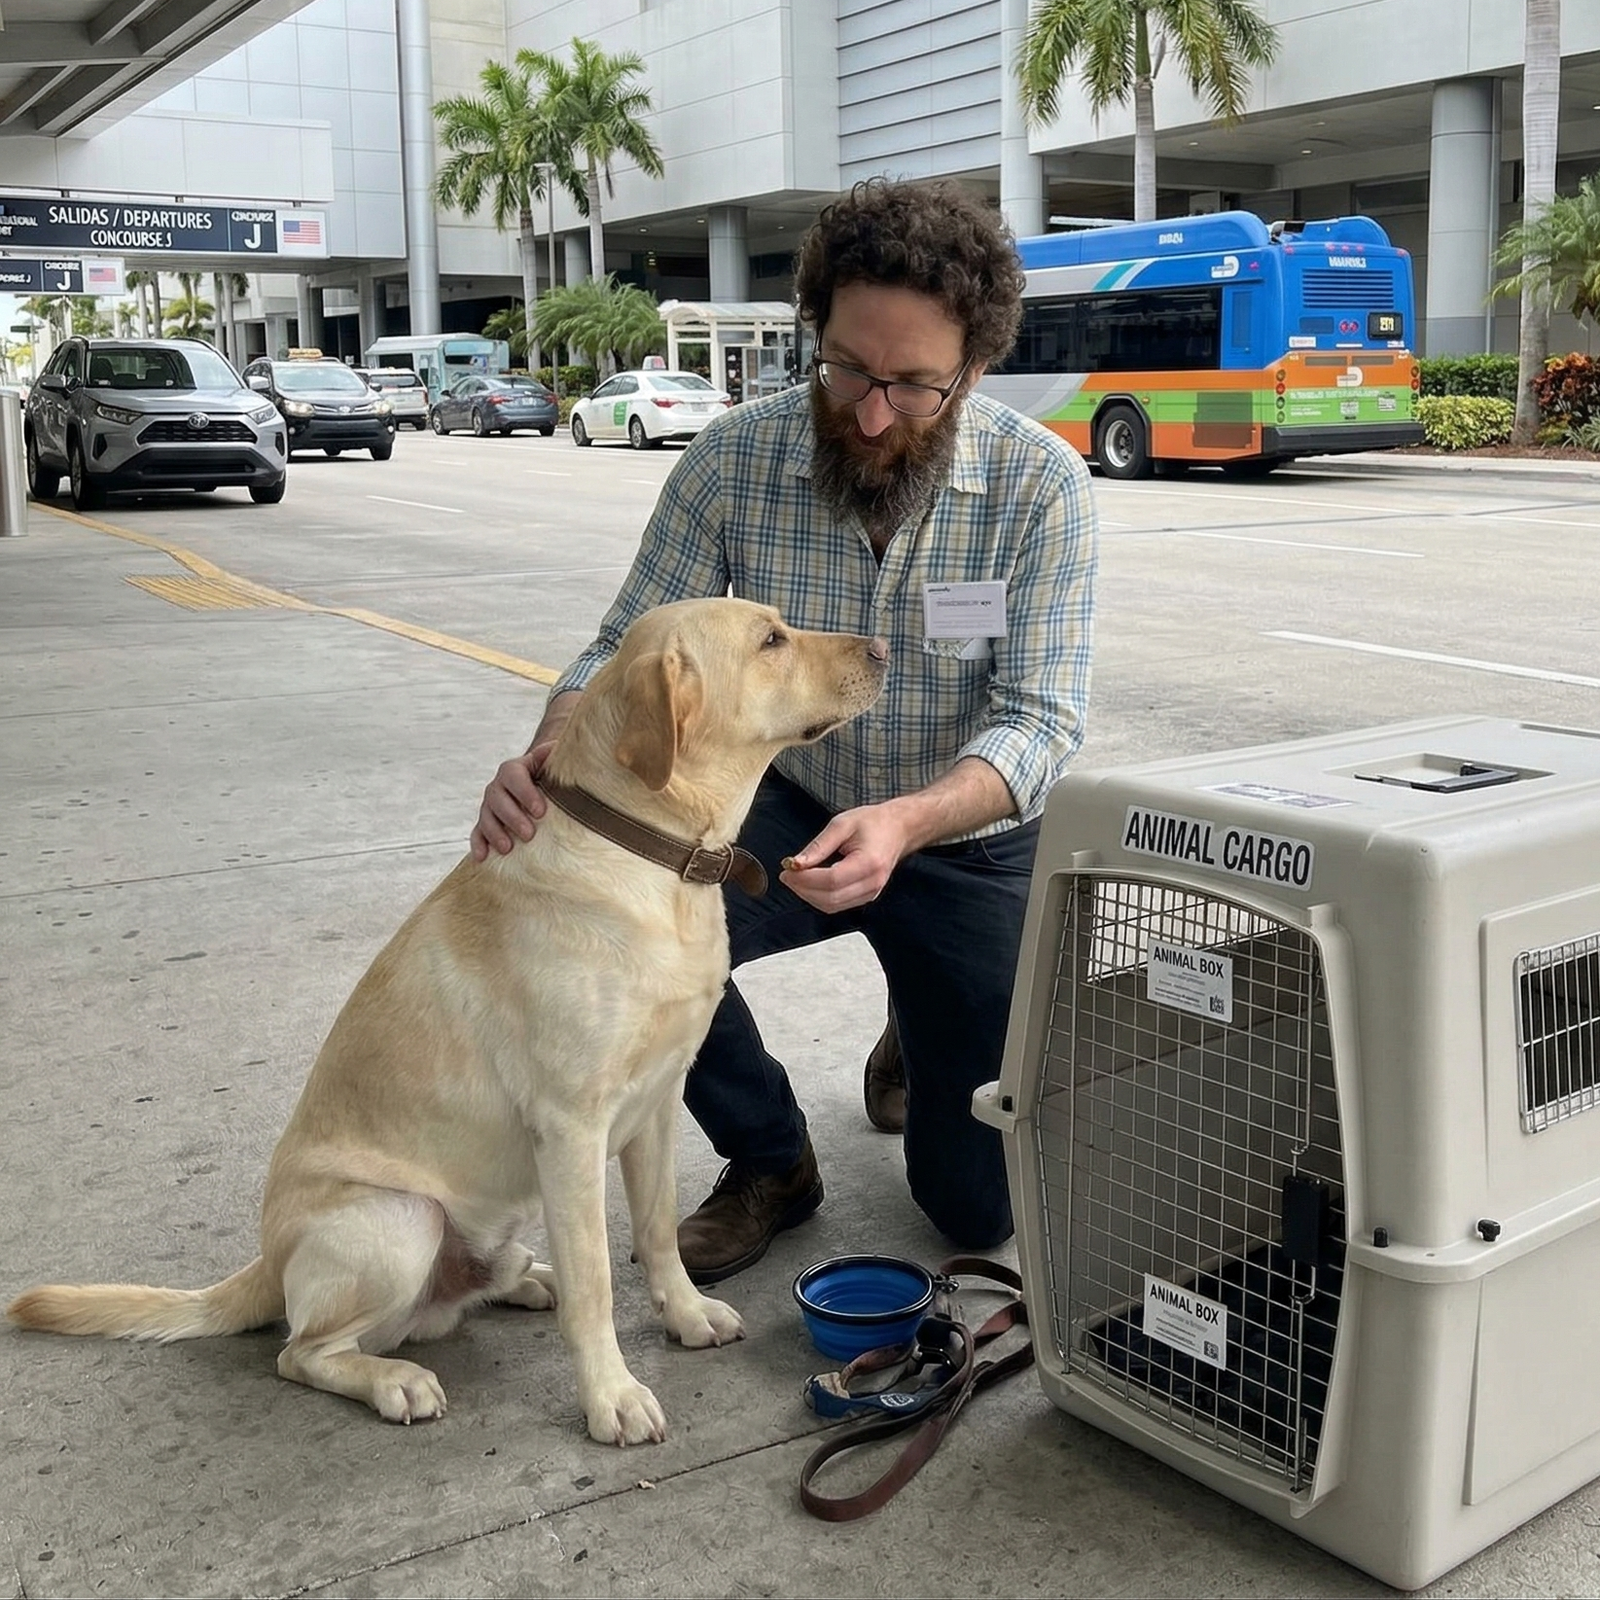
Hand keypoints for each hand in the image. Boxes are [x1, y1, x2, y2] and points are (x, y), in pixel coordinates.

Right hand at [470, 743, 551, 860]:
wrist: (538, 785)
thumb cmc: (550, 777)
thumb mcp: (555, 765)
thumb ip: (557, 756)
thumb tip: (562, 746)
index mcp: (514, 769)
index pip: (514, 776)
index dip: (525, 793)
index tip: (541, 811)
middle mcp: (498, 786)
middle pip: (497, 799)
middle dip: (512, 817)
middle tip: (529, 834)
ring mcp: (489, 806)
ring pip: (486, 817)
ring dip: (495, 833)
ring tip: (508, 848)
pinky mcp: (485, 824)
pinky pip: (477, 833)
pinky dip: (478, 845)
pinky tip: (482, 857)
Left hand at [778, 803, 913, 912]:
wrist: (899, 828)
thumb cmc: (873, 822)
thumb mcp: (841, 824)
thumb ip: (818, 846)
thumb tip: (795, 863)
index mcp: (868, 863)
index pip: (831, 881)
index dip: (805, 879)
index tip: (787, 869)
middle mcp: (873, 883)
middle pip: (830, 898)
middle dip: (803, 889)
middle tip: (787, 875)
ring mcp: (872, 893)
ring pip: (832, 906)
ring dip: (809, 896)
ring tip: (796, 878)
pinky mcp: (867, 896)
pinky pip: (838, 905)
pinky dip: (820, 898)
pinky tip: (810, 884)